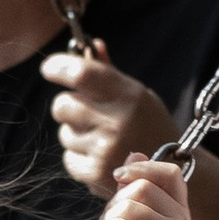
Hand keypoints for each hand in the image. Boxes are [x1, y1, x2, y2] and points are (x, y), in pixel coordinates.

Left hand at [42, 38, 175, 196]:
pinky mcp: (96, 174)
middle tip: (85, 111)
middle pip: (62, 105)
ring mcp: (105, 150)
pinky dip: (79, 157)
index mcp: (128, 96)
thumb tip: (91, 45)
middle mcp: (116, 122)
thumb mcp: (138, 95)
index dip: (58, 67)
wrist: (168, 174)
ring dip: (76, 134)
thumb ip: (110, 72)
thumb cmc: (150, 126)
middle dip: (67, 106)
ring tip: (103, 140)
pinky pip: (68, 158)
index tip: (49, 69)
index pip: (80, 73)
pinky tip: (101, 157)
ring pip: (64, 134)